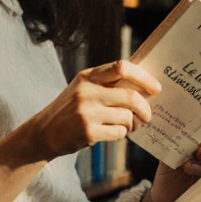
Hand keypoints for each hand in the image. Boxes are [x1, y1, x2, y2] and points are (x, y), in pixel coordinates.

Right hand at [24, 61, 161, 161]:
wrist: (44, 132)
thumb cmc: (71, 108)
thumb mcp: (84, 88)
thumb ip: (108, 83)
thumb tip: (145, 86)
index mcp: (88, 76)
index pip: (122, 67)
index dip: (143, 77)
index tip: (156, 87)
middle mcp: (87, 91)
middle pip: (131, 97)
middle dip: (145, 108)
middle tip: (148, 115)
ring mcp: (87, 112)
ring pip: (127, 117)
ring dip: (132, 124)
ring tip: (127, 126)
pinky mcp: (88, 132)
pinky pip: (119, 133)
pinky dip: (121, 134)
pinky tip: (113, 132)